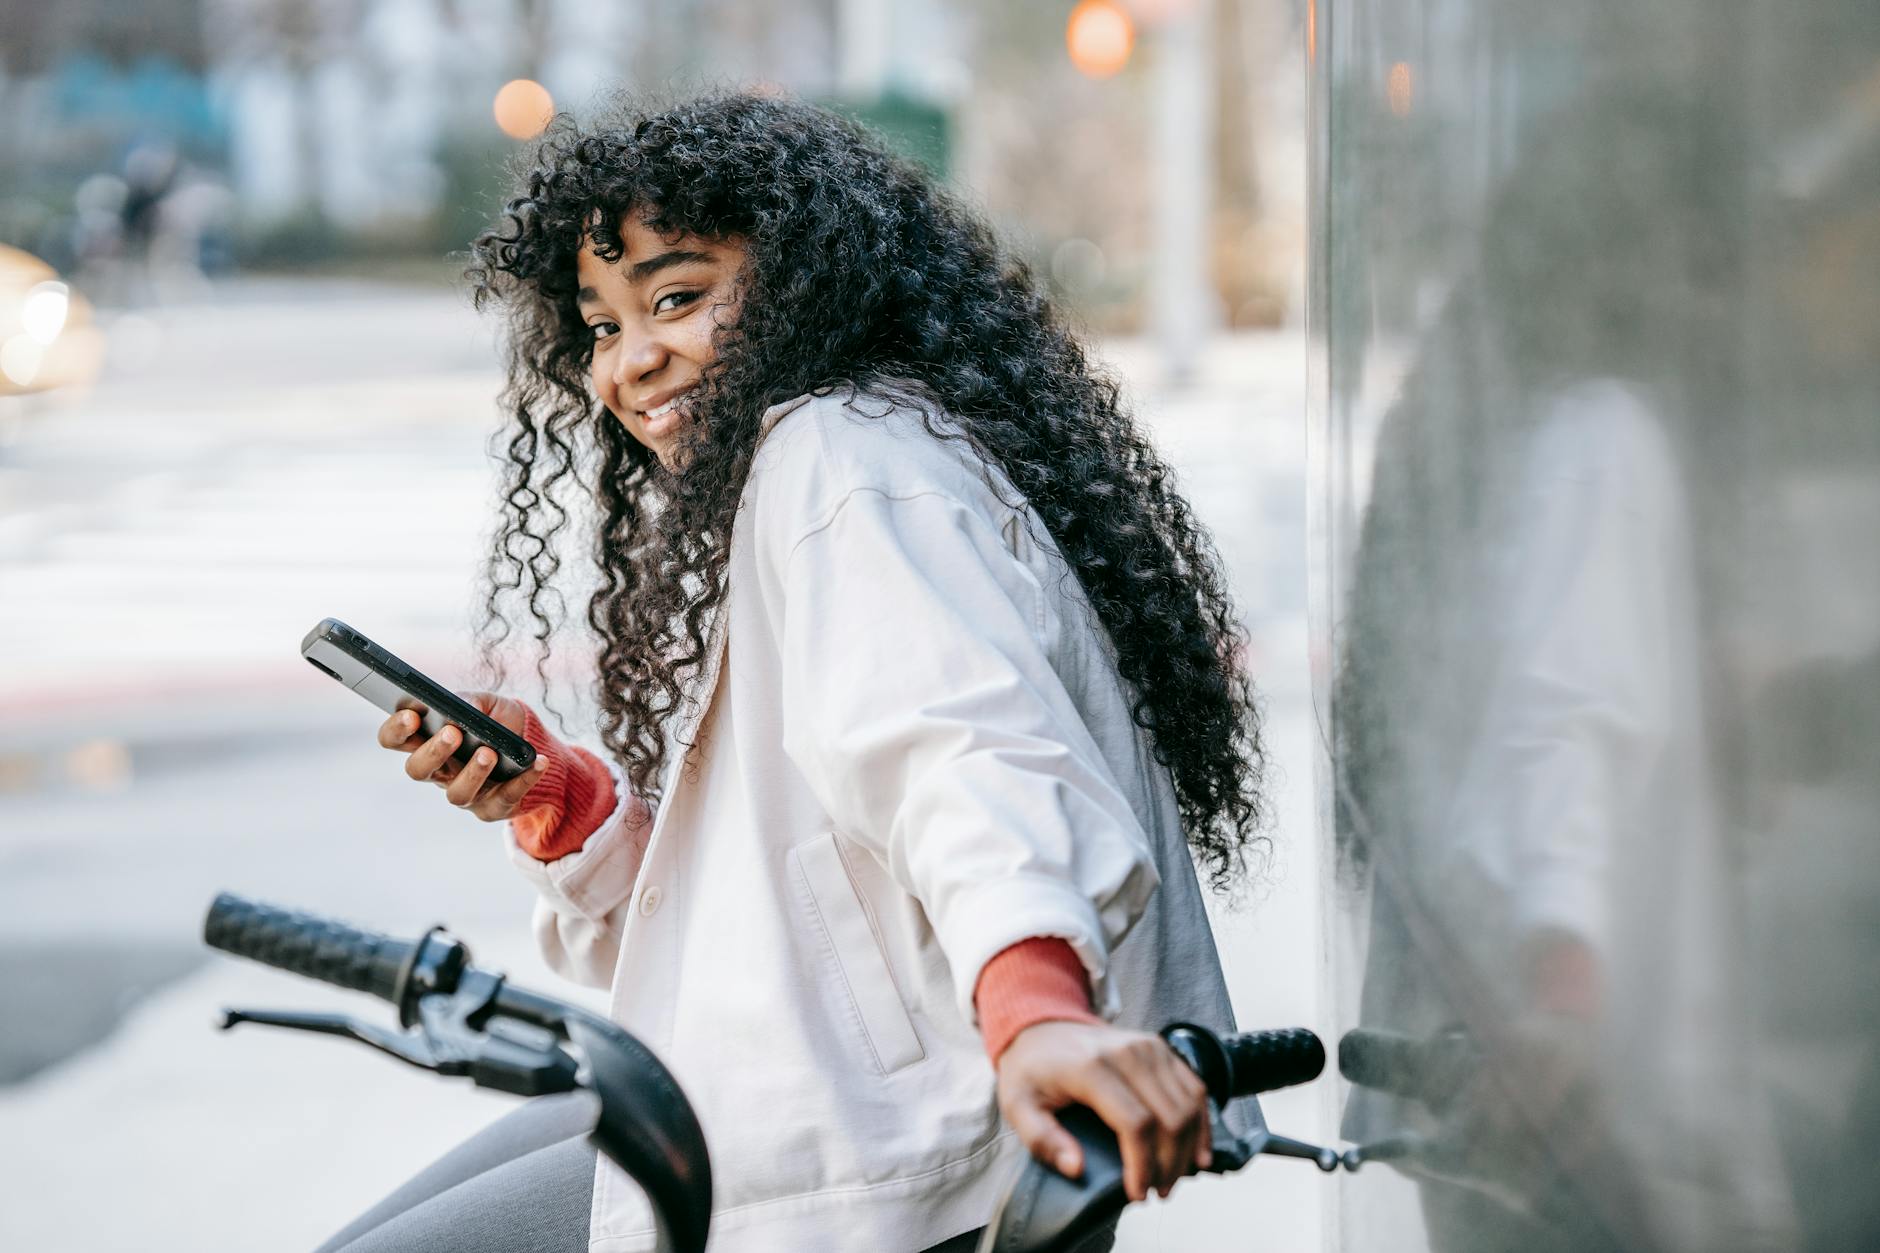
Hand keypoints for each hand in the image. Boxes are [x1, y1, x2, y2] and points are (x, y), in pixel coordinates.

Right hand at [377, 691, 548, 821]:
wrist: (533, 745)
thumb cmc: (498, 721)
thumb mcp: (485, 703)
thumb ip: (469, 702)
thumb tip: (459, 709)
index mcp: (428, 742)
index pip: (396, 740)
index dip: (396, 730)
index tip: (411, 715)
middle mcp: (441, 772)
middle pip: (418, 770)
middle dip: (433, 752)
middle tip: (452, 733)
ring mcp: (467, 792)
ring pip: (458, 794)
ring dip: (473, 773)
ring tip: (489, 752)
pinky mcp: (495, 807)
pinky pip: (507, 798)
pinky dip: (524, 779)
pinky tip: (538, 762)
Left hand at [995, 1019, 1212, 1202]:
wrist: (1043, 1028)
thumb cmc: (1032, 1070)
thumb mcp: (1018, 1106)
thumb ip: (1042, 1140)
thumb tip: (1076, 1168)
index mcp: (1093, 1068)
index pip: (1136, 1124)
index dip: (1143, 1166)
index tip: (1137, 1194)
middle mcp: (1128, 1053)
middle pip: (1170, 1118)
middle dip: (1170, 1164)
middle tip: (1158, 1192)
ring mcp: (1149, 1047)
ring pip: (1189, 1106)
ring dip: (1188, 1149)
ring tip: (1171, 1178)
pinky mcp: (1161, 1048)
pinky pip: (1195, 1088)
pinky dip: (1201, 1123)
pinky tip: (1196, 1153)